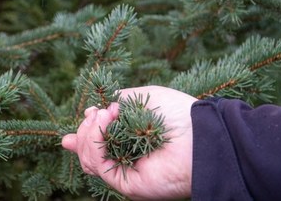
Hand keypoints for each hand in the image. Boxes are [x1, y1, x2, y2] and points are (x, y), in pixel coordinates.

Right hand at [62, 86, 196, 199]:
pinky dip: (94, 139)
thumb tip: (90, 111)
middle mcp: (125, 157)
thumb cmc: (175, 112)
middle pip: (88, 151)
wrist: (197, 133)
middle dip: (84, 131)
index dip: (85, 132)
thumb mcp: (140, 98)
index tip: (88, 114)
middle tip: (93, 114)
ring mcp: (124, 170)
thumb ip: (116, 102)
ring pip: (88, 159)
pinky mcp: (125, 182)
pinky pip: (98, 164)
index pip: (99, 142)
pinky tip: (104, 120)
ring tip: (102, 115)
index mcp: (129, 140)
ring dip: (88, 132)